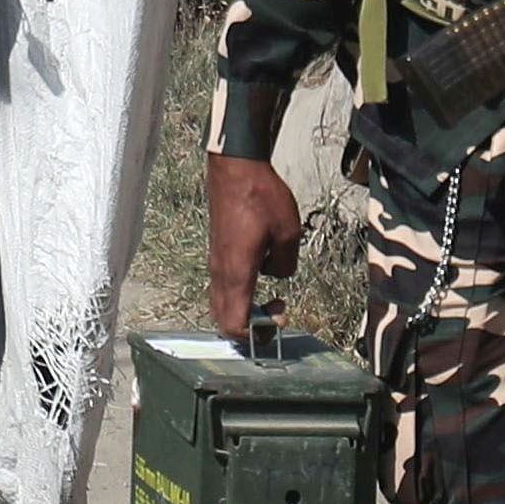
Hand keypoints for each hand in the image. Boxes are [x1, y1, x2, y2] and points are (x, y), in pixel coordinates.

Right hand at [205, 154, 304, 337]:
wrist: (235, 169)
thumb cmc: (260, 197)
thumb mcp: (289, 233)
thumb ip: (286, 265)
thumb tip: (278, 274)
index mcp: (237, 274)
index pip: (235, 325)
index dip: (256, 334)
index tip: (278, 318)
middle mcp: (221, 273)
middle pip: (223, 320)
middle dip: (249, 327)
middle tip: (274, 313)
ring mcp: (215, 263)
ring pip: (221, 304)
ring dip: (243, 309)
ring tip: (269, 296)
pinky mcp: (217, 252)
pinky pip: (222, 287)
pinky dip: (239, 293)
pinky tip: (261, 272)